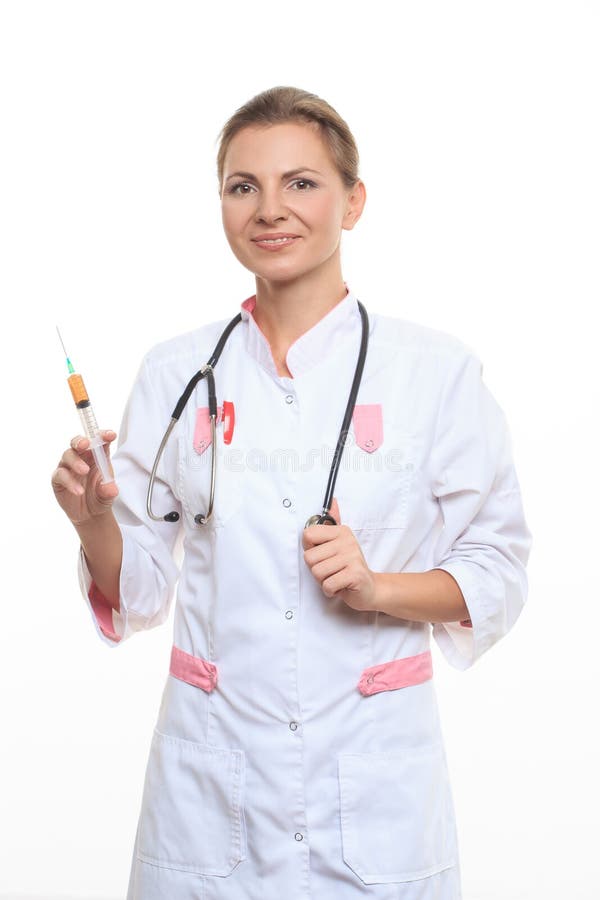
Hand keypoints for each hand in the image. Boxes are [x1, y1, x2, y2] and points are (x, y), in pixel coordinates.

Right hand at [51, 430, 118, 525]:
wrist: (90, 514)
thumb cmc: (100, 496)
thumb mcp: (108, 495)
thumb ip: (109, 490)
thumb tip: (110, 489)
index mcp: (98, 455)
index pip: (100, 441)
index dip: (104, 435)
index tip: (110, 435)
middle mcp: (82, 457)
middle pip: (78, 442)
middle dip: (81, 441)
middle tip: (85, 444)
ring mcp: (68, 466)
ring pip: (68, 455)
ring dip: (76, 462)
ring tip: (84, 471)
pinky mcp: (58, 478)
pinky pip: (61, 475)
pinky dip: (69, 481)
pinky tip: (78, 490)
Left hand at [302, 497, 376, 611]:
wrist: (369, 588)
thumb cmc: (349, 566)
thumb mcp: (339, 543)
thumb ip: (332, 522)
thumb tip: (333, 500)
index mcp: (341, 531)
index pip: (308, 535)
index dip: (310, 549)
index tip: (322, 554)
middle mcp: (348, 541)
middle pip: (309, 557)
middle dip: (316, 569)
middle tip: (331, 570)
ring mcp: (353, 557)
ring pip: (317, 572)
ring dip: (323, 580)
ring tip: (336, 577)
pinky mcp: (355, 574)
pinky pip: (327, 584)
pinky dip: (330, 590)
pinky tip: (340, 586)